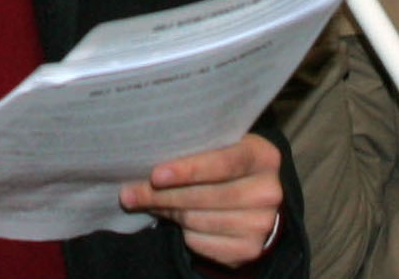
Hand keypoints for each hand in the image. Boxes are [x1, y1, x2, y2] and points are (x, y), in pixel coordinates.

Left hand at [121, 133, 283, 266]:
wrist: (255, 200)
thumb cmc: (225, 167)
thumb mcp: (218, 149)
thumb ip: (192, 151)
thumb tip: (140, 164)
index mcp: (263, 156)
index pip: (225, 163)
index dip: (189, 170)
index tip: (156, 175)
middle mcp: (268, 192)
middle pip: (207, 196)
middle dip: (163, 195)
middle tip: (130, 193)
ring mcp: (262, 224)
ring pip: (198, 220)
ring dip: (167, 213)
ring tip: (150, 203)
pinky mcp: (249, 249)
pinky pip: (201, 242)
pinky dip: (183, 233)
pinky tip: (177, 222)